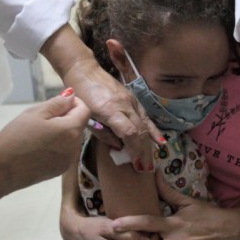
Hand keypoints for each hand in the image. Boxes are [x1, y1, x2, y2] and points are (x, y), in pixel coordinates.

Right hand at [0, 90, 89, 189]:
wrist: (1, 170)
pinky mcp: (59, 171)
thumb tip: (72, 96)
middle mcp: (75, 147)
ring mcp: (68, 162)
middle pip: (78, 126)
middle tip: (42, 119)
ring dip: (61, 133)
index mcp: (71, 130)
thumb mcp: (35, 113)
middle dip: (66, 118)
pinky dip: (56, 146)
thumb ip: (57, 103)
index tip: (56, 104)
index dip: (74, 103)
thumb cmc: (16, 137)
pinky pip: (64, 153)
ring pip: (71, 140)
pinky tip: (38, 148)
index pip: (84, 110)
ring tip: (38, 134)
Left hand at [63, 59, 161, 173]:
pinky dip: (152, 129)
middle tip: (146, 168)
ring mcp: (131, 100)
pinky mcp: (133, 97)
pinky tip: (159, 140)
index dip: (135, 150)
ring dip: (149, 143)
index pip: (129, 133)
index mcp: (110, 110)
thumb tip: (119, 147)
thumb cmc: (80, 95)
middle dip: (143, 151)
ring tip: (152, 160)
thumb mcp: (86, 117)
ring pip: (145, 124)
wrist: (84, 71)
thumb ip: (103, 133)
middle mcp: (124, 105)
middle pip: (140, 131)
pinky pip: (145, 116)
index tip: (136, 164)